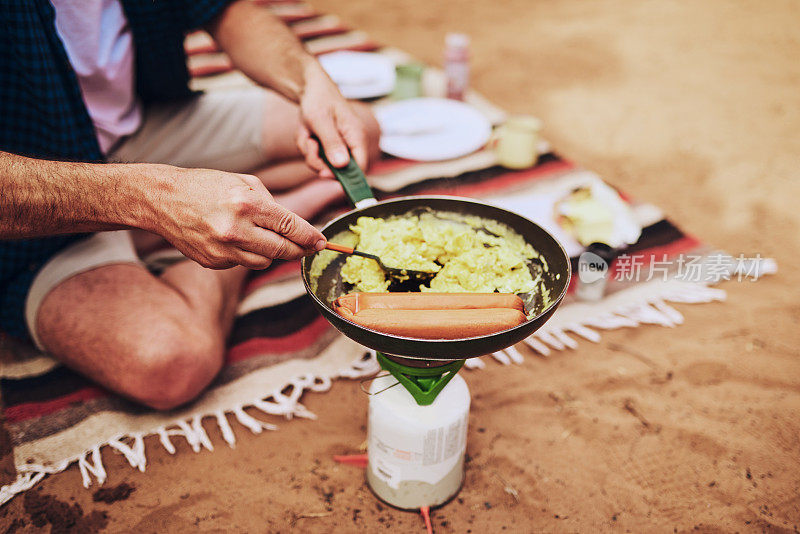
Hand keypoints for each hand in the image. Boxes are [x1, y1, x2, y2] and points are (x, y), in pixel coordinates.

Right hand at [144, 165, 325, 269]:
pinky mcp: (212, 262)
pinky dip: (247, 255)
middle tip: (309, 248)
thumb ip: (272, 204)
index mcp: (246, 204)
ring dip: (273, 254)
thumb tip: (297, 227)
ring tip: (265, 238)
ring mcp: (222, 249)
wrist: (162, 200)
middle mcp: (235, 229)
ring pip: (264, 262)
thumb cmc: (207, 186)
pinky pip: (242, 264)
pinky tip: (236, 240)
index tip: (322, 242)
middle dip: (300, 250)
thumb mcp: (244, 182)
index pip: (289, 226)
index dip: (310, 237)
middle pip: (282, 250)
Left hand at [295, 62, 368, 177]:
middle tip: (310, 144)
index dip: (345, 177)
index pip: (361, 167)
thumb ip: (332, 143)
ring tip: (307, 134)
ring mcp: (340, 146)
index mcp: (357, 136)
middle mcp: (351, 144)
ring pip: (323, 164)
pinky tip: (306, 133)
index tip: (324, 174)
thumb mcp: (321, 120)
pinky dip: (307, 147)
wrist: (309, 87)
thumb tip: (342, 165)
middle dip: (318, 160)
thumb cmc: (318, 99)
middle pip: (338, 170)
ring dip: (309, 152)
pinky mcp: (329, 146)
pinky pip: (316, 157)